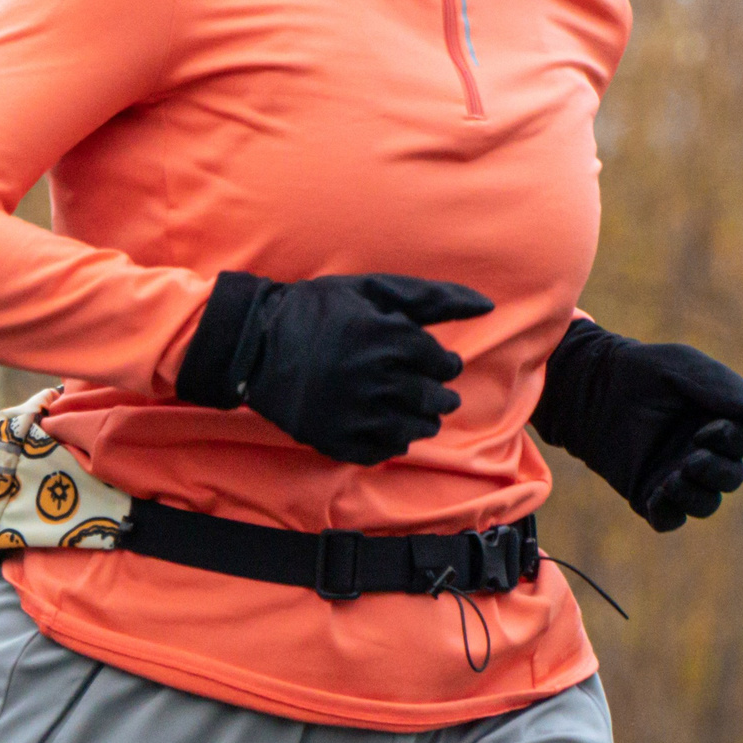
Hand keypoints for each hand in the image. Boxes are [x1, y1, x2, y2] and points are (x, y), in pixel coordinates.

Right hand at [176, 271, 493, 464]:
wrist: (255, 342)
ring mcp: (353, 413)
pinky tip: (379, 423)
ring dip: (419, 420)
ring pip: (414, 431)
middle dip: (437, 394)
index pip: (442, 364)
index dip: (442, 363)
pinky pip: (382, 452)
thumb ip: (433, 297)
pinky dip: (390, 441)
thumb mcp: (373, 290)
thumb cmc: (318, 309)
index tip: (432, 362)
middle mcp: (374, 378)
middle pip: (434, 400)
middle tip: (424, 389)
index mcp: (386, 338)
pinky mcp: (335, 439)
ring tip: (406, 407)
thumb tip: (488, 305)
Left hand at [536, 321, 742, 530]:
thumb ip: (728, 390)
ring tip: (673, 477)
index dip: (736, 441)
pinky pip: (668, 519)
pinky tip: (658, 493)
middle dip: (718, 471)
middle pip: (731, 477)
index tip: (709, 428)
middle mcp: (701, 451)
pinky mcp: (647, 493)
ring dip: (696, 494)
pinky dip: (669, 512)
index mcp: (718, 420)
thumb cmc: (640, 371)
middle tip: (692, 456)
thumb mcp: (684, 369)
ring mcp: (675, 475)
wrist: (588, 387)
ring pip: (705, 503)